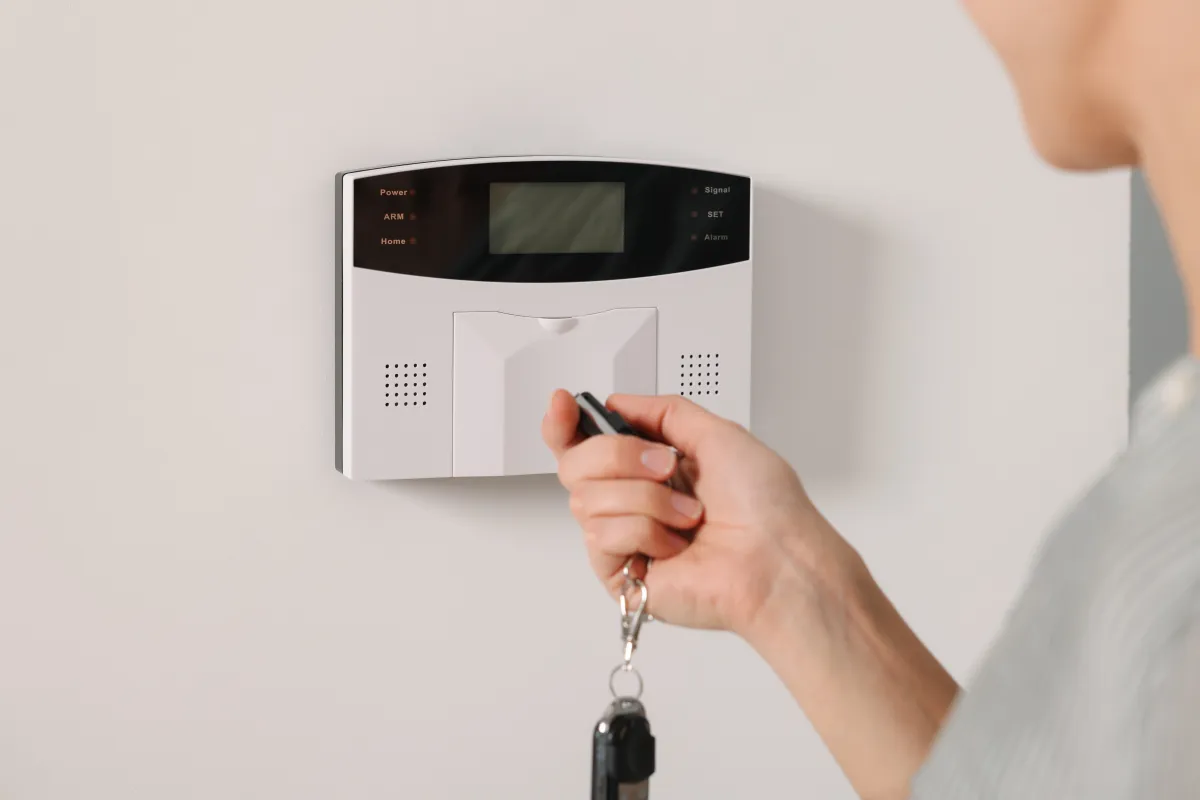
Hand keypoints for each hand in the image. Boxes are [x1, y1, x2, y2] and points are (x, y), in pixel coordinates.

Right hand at [542, 391, 851, 640]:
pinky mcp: (621, 574)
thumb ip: (664, 411)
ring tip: (687, 516)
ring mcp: (625, 538)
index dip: (563, 424)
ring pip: (587, 498)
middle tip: (664, 467)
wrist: (778, 560)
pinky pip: (601, 535)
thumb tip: (620, 403)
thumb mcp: (719, 434)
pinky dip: (645, 531)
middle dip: (617, 455)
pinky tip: (675, 545)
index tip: (562, 405)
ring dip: (647, 498)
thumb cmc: (766, 509)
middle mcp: (634, 501)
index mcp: (652, 468)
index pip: (585, 444)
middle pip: (575, 464)